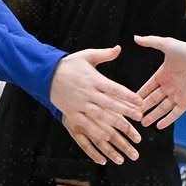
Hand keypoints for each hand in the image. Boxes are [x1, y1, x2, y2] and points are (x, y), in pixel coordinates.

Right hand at [50, 46, 144, 164]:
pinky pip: (85, 123)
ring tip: (127, 128)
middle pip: (110, 103)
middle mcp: (88, 92)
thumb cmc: (69, 65)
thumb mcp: (86, 56)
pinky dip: (95, 130)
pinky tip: (106, 136)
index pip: (114, 88)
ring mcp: (79, 103)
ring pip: (99, 115)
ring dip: (113, 122)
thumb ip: (104, 54)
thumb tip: (119, 48)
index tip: (140, 101)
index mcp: (94, 79)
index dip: (128, 95)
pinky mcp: (71, 112)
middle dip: (125, 110)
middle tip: (140, 116)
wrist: (45, 74)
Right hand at [134, 34, 185, 128]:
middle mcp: (169, 86)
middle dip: (143, 107)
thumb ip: (150, 42)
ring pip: (162, 108)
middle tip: (132, 115)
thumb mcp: (166, 44)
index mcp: (163, 75)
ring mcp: (178, 95)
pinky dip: (167, 120)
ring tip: (143, 123)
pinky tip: (158, 126)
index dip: (139, 94)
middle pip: (153, 99)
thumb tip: (135, 37)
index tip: (128, 101)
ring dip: (153, 115)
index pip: (148, 87)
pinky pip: (175, 113)